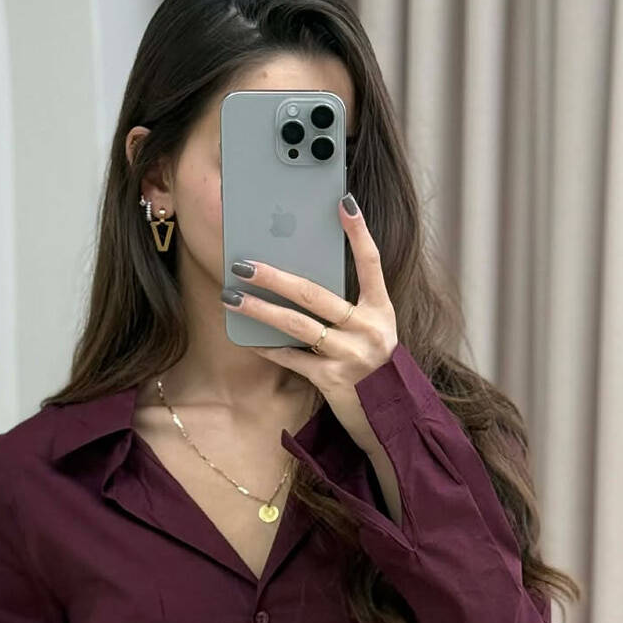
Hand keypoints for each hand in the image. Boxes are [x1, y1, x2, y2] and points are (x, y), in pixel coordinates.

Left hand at [221, 194, 397, 453]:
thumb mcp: (372, 332)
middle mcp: (369, 329)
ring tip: (232, 297)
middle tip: (243, 264)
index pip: (371, 263)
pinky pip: (293, 359)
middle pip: (315, 294)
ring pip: (298, 325)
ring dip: (260, 310)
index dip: (359, 232)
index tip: (344, 202)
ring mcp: (351, 355)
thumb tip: (303, 280)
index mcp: (381, 310)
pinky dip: (270, 349)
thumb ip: (349, 308)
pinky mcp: (333, 381)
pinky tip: (248, 339)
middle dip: (275, 277)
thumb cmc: (374, 369)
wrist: (390, 420)